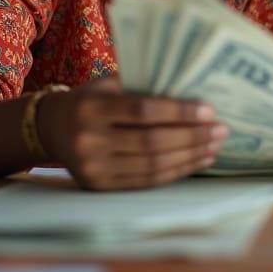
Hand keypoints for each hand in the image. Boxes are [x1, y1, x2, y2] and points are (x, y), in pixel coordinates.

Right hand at [37, 77, 229, 190]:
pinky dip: (175, 171)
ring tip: (215, 145)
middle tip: (221, 129)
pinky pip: (145, 182)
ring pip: (151, 166)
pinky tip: (197, 160)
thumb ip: (142, 85)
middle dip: (192, 136)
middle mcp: (89, 141)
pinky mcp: (99, 188)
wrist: (50, 127)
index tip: (210, 109)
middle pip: (151, 142)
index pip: (142, 111)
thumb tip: (192, 87)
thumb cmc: (91, 98)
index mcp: (91, 107)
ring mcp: (93, 169)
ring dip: (190, 156)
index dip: (179, 111)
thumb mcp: (108, 83)